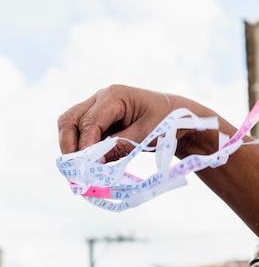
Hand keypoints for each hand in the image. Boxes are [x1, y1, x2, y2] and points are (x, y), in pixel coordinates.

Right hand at [57, 84, 224, 160]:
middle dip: (69, 145)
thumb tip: (94, 163)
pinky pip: (83, 133)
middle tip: (75, 170)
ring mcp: (99, 108)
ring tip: (79, 170)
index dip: (85, 145)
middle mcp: (101, 98)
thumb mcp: (147, 135)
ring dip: (72, 147)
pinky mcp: (101, 121)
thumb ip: (120, 146)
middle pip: (70, 120)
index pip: (89, 121)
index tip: (87, 167)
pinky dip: (82, 148)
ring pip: (72, 126)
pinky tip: (89, 165)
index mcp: (114, 96)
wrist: (180, 118)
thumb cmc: (168, 122)